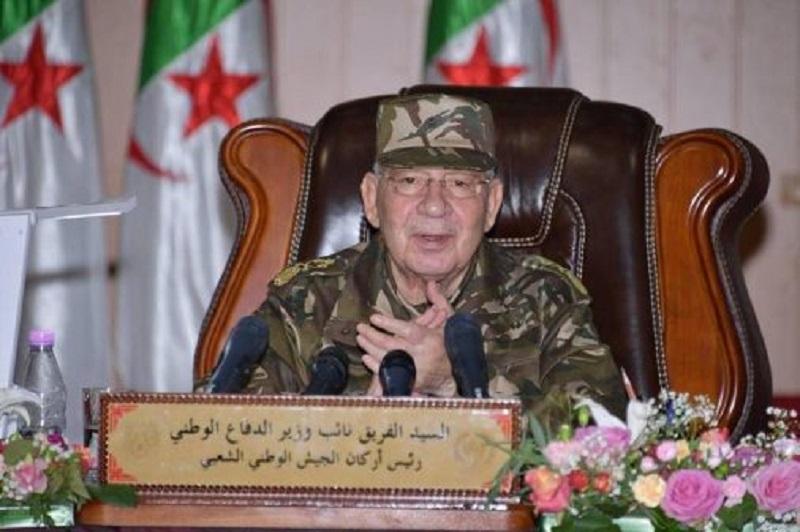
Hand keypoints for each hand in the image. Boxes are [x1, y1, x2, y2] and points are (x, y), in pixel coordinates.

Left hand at [356, 281, 456, 395]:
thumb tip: (431, 284)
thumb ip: (439, 301)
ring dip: (371, 348)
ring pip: (387, 359)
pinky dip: (376, 366)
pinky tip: (367, 357)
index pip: (406, 329)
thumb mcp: (451, 321)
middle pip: (391, 344)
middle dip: (372, 335)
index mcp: (429, 338)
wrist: (459, 372)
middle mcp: (421, 354)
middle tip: (360, 327)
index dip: (388, 323)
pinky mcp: (412, 382)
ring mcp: (415, 370)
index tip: (373, 317)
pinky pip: (390, 374)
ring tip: (360, 338)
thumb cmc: (452, 343)